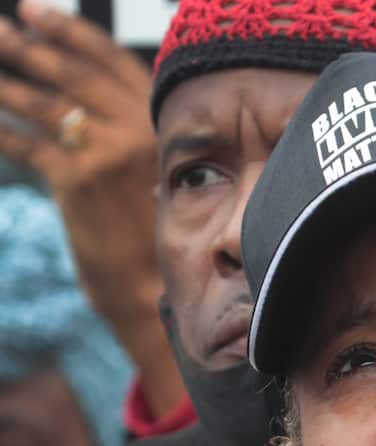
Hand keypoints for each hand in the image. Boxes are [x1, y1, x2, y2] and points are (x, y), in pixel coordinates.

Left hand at [0, 1, 185, 416]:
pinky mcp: (74, 178)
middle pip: (70, 71)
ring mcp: (103, 152)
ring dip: (5, 79)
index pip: (108, 59)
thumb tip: (76, 98)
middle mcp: (134, 130)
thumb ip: (124, 131)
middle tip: (0, 29)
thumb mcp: (152, 170)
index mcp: (157, 122)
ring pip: (43, 102)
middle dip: (26, 46)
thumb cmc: (152, 232)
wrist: (152, 284)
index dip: (68, 30)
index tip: (36, 11)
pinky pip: (24, 141)